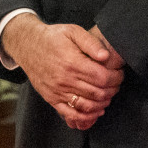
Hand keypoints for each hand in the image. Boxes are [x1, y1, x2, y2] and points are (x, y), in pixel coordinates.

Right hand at [1, 15, 124, 130]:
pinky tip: (96, 111)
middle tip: (116, 84)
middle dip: (113, 90)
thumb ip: (90, 42)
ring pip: (87, 105)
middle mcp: (65, 79)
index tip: (119, 73)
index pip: (102, 77)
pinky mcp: (51, 99)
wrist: (27, 45)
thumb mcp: (72, 31)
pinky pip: (71, 114)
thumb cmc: (52, 37)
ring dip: (103, 103)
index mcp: (72, 62)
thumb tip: (106, 56)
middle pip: (98, 93)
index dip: (116, 77)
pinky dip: (87, 116)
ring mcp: (57, 91)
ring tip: (108, 95)